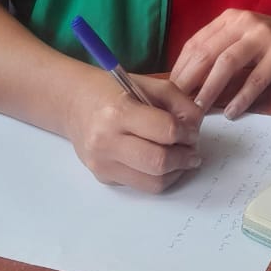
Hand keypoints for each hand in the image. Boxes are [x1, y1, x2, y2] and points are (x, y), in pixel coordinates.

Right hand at [65, 74, 204, 192]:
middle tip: (192, 150)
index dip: (187, 133)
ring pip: (153, 182)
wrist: (74, 104)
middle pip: (159, 163)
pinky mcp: (103, 177)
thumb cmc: (112, 91)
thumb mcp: (148, 85)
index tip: (192, 131)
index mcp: (118, 112)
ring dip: (176, 172)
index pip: (165, 131)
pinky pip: (141, 185)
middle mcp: (107, 141)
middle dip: (184, 158)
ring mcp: (103, 163)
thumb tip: (196, 127)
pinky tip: (162, 162)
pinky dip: (159, 177)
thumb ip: (179, 103)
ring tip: (181, 158)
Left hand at [170, 9, 270, 118]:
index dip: (180, 69)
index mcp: (228, 19)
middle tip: (178, 107)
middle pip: (207, 52)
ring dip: (210, 89)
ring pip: (228, 63)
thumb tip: (185, 83)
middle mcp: (244, 22)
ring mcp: (264, 35)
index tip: (169, 93)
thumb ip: (217, 52)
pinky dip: (242, 97)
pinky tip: (232, 112)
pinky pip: (257, 78)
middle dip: (189, 81)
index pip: (195, 43)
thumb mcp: (241, 40)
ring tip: (199, 111)